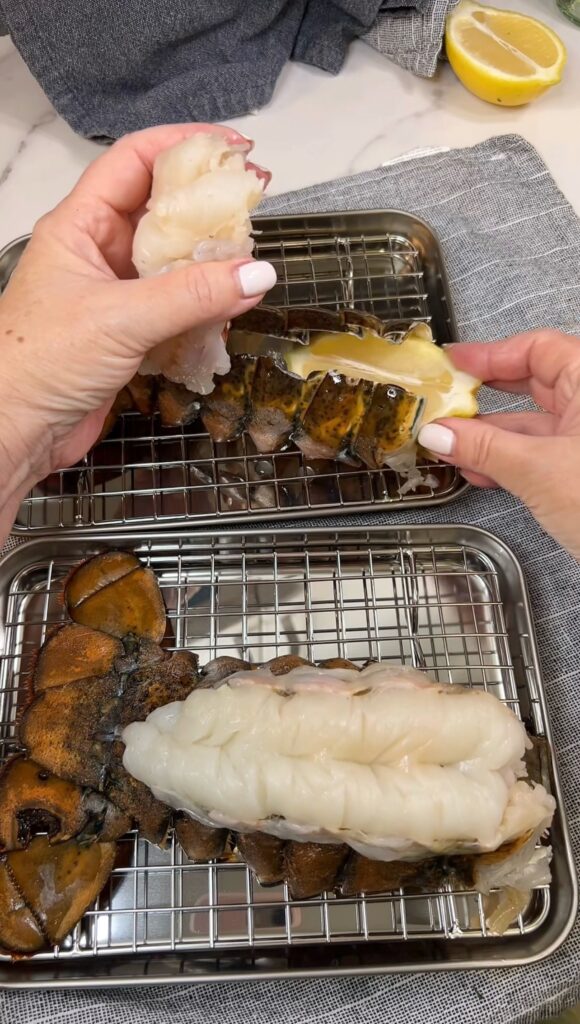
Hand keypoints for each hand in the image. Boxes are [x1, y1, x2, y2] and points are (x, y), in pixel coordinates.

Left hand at [0, 123, 274, 539]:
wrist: (15, 431)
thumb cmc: (39, 363)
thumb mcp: (121, 319)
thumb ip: (192, 295)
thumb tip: (257, 273)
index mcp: (79, 226)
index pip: (133, 161)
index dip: (183, 144)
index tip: (233, 147)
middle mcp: (97, 253)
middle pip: (160, 209)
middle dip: (207, 204)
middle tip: (254, 200)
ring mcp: (114, 294)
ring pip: (172, 261)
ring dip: (210, 262)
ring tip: (251, 260)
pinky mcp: (127, 334)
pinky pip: (175, 307)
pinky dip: (204, 308)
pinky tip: (231, 311)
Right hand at [418, 330, 579, 558]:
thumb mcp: (538, 470)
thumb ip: (484, 447)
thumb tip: (440, 432)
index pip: (538, 349)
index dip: (491, 353)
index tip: (452, 363)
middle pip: (535, 382)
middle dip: (486, 394)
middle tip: (446, 399)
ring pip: (535, 422)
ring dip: (490, 434)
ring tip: (448, 443)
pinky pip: (541, 452)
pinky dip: (508, 458)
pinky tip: (476, 469)